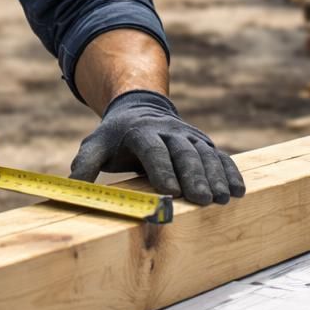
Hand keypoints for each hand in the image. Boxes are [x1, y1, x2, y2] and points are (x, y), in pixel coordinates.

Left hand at [69, 91, 245, 205]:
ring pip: (206, 155)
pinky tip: (239, 191)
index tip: (170, 190)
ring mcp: (190, 137)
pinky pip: (221, 156)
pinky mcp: (204, 144)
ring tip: (224, 199)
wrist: (140, 109)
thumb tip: (70, 188)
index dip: (161, 168)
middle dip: (194, 176)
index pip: (153, 150)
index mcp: (142, 132)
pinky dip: (231, 172)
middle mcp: (169, 132)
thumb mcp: (96, 145)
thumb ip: (84, 165)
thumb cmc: (115, 137)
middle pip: (184, 153)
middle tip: (203, 200)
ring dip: (216, 177)